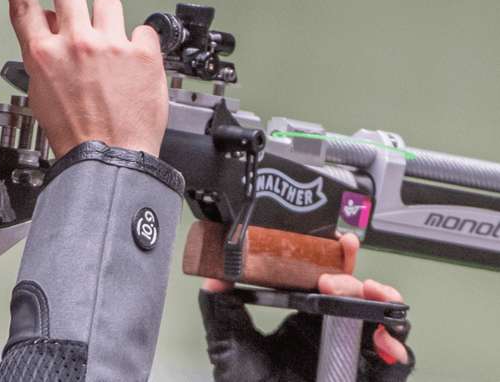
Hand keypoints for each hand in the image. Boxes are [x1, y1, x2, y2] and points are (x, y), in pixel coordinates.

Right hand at [5, 0, 168, 156]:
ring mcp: (111, 45)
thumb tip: (51, 30)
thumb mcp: (43, 95)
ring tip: (112, 47)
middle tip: (81, 16)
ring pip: (108, 2)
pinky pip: (143, 29)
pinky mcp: (143, 53)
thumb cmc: (77, 136)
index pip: (25, 7)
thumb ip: (45, 58)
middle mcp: (76, 44)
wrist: (111, 160)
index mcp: (44, 56)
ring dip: (109, 20)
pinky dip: (140, 43)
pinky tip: (135, 65)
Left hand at [200, 233, 413, 380]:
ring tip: (374, 296)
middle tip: (336, 279)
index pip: (326, 283)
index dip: (338, 261)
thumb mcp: (229, 349)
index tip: (339, 243)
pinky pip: (395, 368)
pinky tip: (385, 341)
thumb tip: (212, 279)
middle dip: (355, 281)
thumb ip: (221, 312)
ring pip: (385, 326)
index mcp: (303, 321)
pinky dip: (399, 352)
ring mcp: (352, 360)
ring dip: (385, 307)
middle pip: (359, 299)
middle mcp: (332, 336)